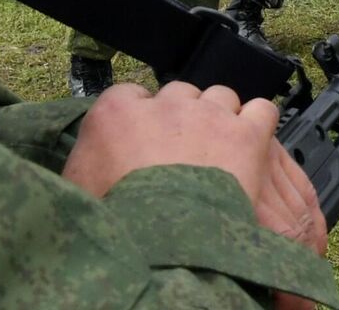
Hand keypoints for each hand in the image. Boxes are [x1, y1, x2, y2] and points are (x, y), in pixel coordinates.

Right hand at [63, 83, 327, 254]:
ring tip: (219, 155)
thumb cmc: (116, 221)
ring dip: (221, 120)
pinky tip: (253, 144)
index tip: (144, 141)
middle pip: (180, 96)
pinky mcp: (246, 134)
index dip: (142, 119)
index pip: (131, 96)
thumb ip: (85, 160)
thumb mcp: (76, 188)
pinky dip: (260, 124)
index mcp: (117, 112)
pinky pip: (262, 111)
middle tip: (183, 155)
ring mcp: (209, 115)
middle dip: (183, 121)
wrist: (162, 243)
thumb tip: (90, 161)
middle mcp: (165, 103)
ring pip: (221, 98)